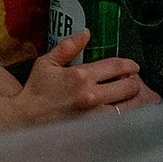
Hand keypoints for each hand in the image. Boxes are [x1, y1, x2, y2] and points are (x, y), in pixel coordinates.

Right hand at [13, 31, 145, 125]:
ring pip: (129, 107)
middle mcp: (92, 95)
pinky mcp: (95, 129)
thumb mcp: (47, 63)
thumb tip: (86, 32)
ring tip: (132, 97)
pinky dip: (127, 116)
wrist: (27, 118)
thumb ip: (68, 47)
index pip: (116, 66)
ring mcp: (95, 115)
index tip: (133, 67)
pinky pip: (120, 122)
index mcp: (81, 75)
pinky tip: (126, 112)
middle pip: (128, 87)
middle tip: (132, 81)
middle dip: (134, 82)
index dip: (129, 65)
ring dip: (135, 100)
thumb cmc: (37, 89)